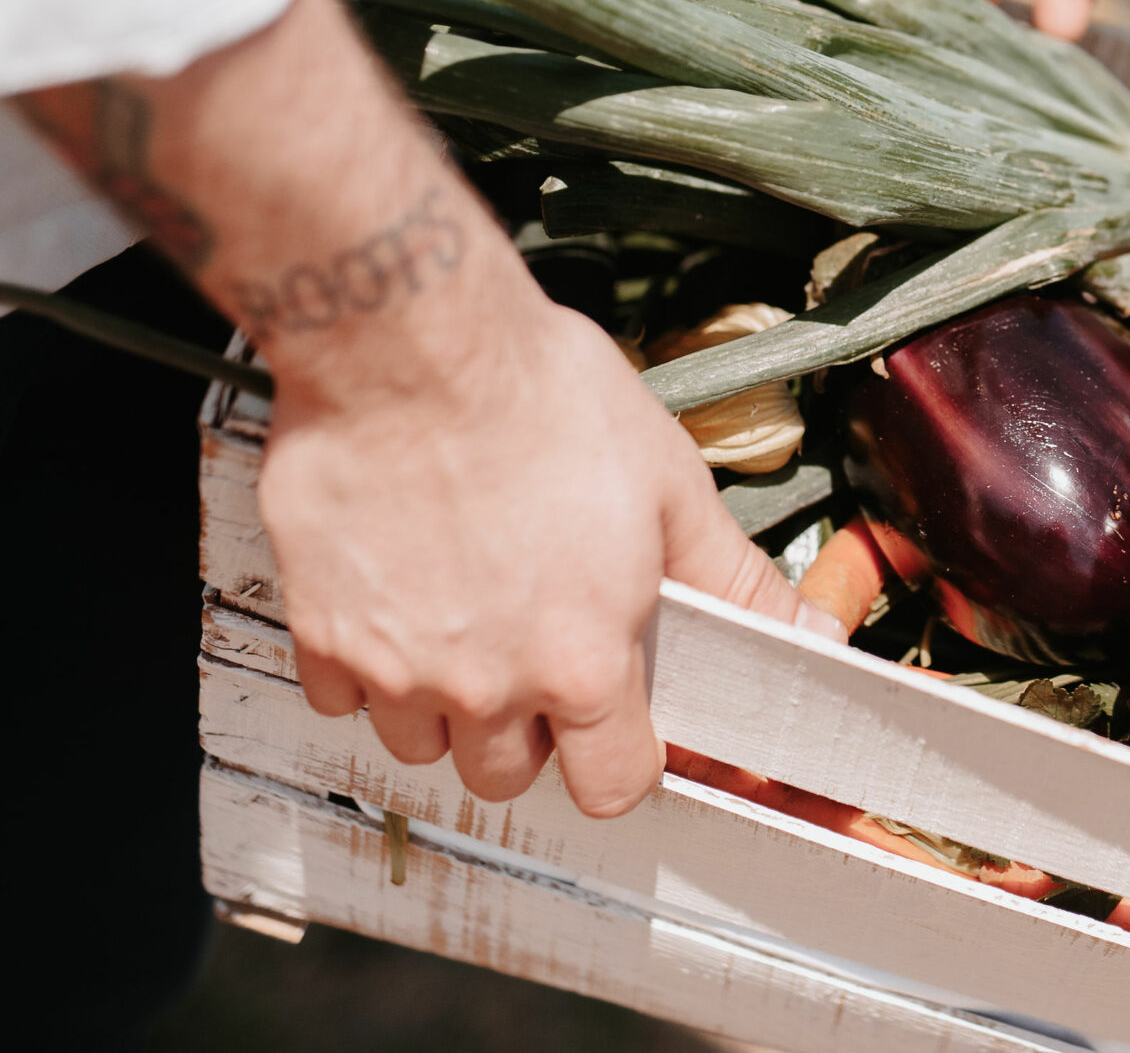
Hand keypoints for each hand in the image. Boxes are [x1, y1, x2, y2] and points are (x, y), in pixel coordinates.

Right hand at [20, 0, 834, 818]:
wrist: (411, 342)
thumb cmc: (540, 396)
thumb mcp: (673, 487)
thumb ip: (735, 581)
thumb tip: (808, 637)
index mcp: (584, 659)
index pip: (612, 787)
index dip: (623, 758)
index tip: (619, 726)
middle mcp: (487, 683)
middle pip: (508, 776)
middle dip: (532, 734)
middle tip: (542, 654)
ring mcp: (396, 664)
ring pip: (422, 744)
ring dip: (448, 706)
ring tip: (472, 619)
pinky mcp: (321, 630)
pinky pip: (344, 698)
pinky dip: (370, 669)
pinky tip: (403, 602)